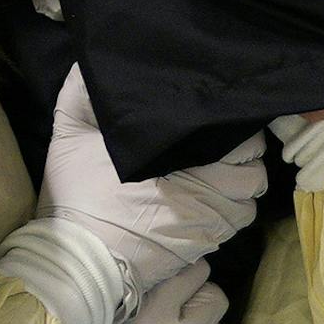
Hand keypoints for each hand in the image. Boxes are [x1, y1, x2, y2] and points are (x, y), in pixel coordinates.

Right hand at [39, 65, 266, 296]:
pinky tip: (211, 202)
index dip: (237, 129)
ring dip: (241, 186)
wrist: (79, 260)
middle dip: (244, 157)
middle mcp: (203, 190)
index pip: (240, 140)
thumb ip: (82, 94)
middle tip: (226, 149)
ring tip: (222, 176)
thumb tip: (89, 62)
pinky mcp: (203, 246)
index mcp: (178, 158)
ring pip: (250, 198)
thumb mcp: (69, 136)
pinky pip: (236, 224)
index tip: (221, 123)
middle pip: (253, 168)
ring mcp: (206, 222)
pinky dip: (231, 212)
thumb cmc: (78, 196)